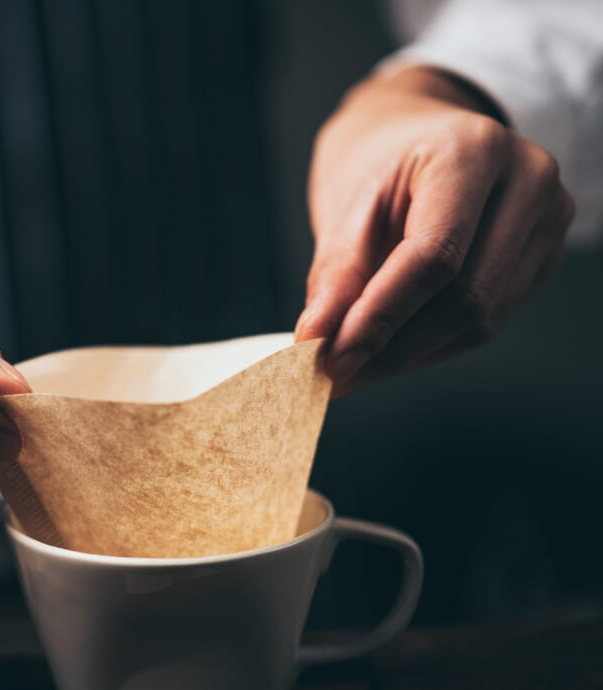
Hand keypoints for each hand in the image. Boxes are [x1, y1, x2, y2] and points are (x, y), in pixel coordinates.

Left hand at [296, 66, 574, 395]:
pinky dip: (429, 345)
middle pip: (464, 296)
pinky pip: (487, 321)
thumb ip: (336, 273)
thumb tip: (318, 341)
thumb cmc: (380, 162)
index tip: (327, 359)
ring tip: (350, 370)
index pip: (433, 256)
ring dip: (406, 355)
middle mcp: (528, 182)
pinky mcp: (544, 257)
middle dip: (389, 348)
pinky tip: (386, 352)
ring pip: (479, 319)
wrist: (421, 136)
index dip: (378, 317)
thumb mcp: (348, 203)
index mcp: (474, 151)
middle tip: (329, 377)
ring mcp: (548, 221)